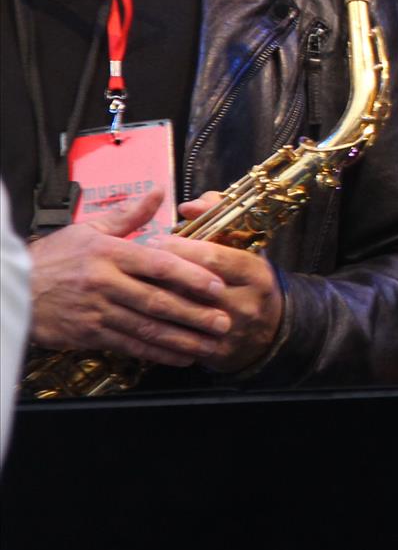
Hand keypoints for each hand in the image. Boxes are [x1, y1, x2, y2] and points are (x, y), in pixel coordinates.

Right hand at [25, 187, 229, 367]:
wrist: (13, 288)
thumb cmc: (53, 257)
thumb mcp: (87, 230)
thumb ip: (128, 216)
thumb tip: (158, 193)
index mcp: (108, 254)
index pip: (157, 264)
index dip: (190, 275)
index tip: (217, 285)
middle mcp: (104, 283)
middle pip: (157, 300)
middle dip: (195, 313)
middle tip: (225, 320)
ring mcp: (96, 311)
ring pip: (147, 327)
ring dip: (183, 338)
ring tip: (211, 344)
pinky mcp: (89, 334)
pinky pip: (130, 345)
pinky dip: (157, 353)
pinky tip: (181, 357)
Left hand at [147, 191, 284, 372]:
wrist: (269, 330)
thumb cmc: (245, 278)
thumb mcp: (241, 245)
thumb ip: (217, 216)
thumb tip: (187, 207)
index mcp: (255, 273)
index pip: (211, 257)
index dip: (177, 247)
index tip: (152, 241)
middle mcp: (247, 302)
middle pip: (193, 287)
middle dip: (159, 274)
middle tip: (133, 263)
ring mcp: (233, 331)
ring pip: (184, 315)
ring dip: (154, 301)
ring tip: (133, 287)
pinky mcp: (219, 353)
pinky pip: (182, 341)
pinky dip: (158, 328)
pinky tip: (140, 315)